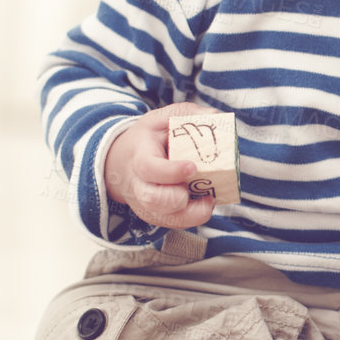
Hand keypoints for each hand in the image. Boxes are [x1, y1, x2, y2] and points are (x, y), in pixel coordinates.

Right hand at [102, 103, 217, 230]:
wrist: (122, 163)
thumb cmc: (148, 140)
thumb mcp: (161, 119)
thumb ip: (187, 115)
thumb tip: (217, 117)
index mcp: (139, 157)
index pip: (149, 168)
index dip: (170, 171)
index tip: (192, 167)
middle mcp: (139, 185)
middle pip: (154, 200)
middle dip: (179, 198)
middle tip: (202, 188)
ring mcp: (146, 204)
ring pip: (165, 219)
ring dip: (191, 213)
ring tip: (209, 198)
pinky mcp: (155, 216)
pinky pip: (174, 224)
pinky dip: (192, 218)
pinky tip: (203, 203)